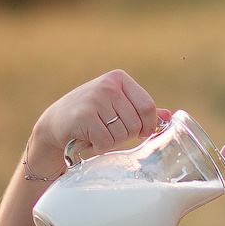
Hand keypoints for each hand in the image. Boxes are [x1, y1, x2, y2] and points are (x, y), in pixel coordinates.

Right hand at [36, 71, 163, 163]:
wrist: (56, 122)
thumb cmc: (91, 115)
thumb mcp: (116, 106)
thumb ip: (141, 110)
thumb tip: (168, 116)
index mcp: (119, 78)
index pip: (147, 106)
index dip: (148, 125)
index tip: (140, 132)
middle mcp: (107, 85)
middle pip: (136, 123)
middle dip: (126, 135)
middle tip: (109, 131)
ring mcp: (95, 99)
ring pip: (122, 134)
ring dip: (111, 142)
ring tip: (97, 134)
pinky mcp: (84, 117)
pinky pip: (106, 142)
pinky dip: (100, 147)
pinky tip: (90, 140)